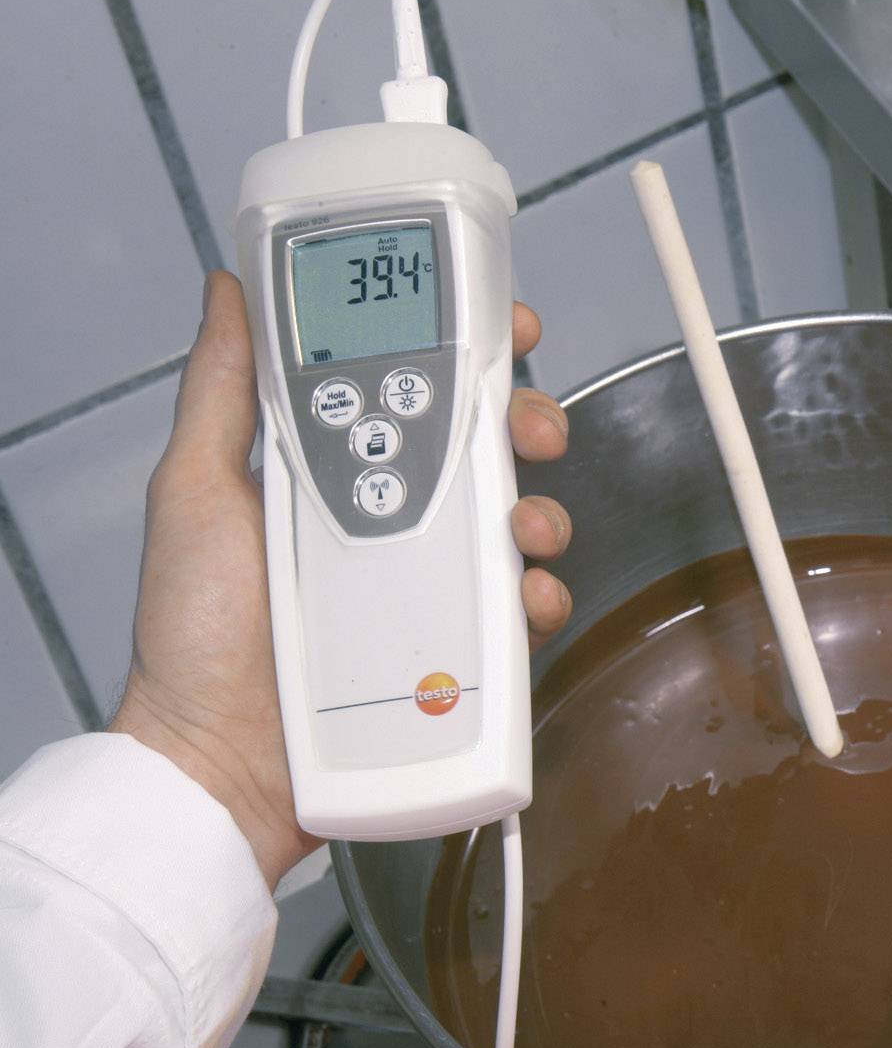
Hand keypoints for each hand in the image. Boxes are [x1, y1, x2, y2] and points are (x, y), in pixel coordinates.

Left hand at [109, 272, 575, 887]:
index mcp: (339, 471)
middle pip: (488, 449)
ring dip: (542, 510)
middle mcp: (394, 520)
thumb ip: (222, 390)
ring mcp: (432, 585)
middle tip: (530, 428)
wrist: (216, 756)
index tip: (500, 327)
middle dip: (528, 420)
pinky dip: (542, 597)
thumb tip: (228, 290)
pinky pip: (524, 611)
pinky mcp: (462, 651)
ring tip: (521, 528)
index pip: (417, 390)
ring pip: (520, 523)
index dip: (469, 352)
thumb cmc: (192, 630)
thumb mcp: (195, 490)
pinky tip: (526, 596)